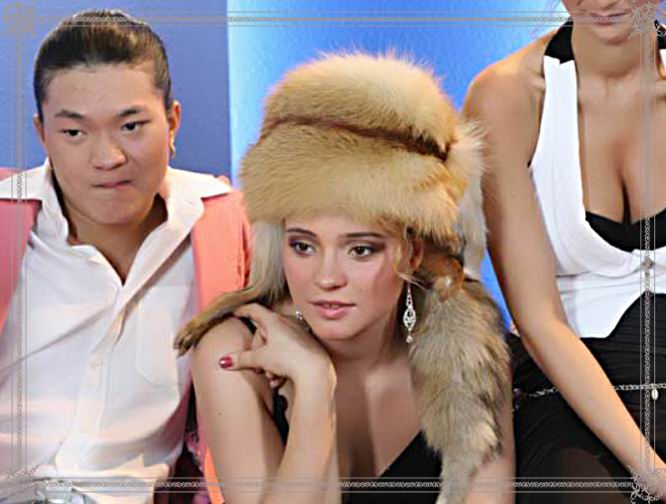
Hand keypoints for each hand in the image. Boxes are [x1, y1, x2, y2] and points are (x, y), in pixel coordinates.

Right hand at [219, 303, 334, 388]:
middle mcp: (287, 322)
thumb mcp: (260, 359)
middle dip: (257, 352)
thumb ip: (241, 359)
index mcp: (274, 321)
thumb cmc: (289, 360)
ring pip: (275, 344)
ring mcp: (298, 332)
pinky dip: (281, 363)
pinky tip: (280, 378)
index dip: (242, 310)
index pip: (254, 310)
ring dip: (269, 362)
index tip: (235, 312)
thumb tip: (224, 361)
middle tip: (257, 367)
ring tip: (271, 376)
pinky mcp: (306, 344)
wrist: (315, 371)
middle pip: (263, 332)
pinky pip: (287, 350)